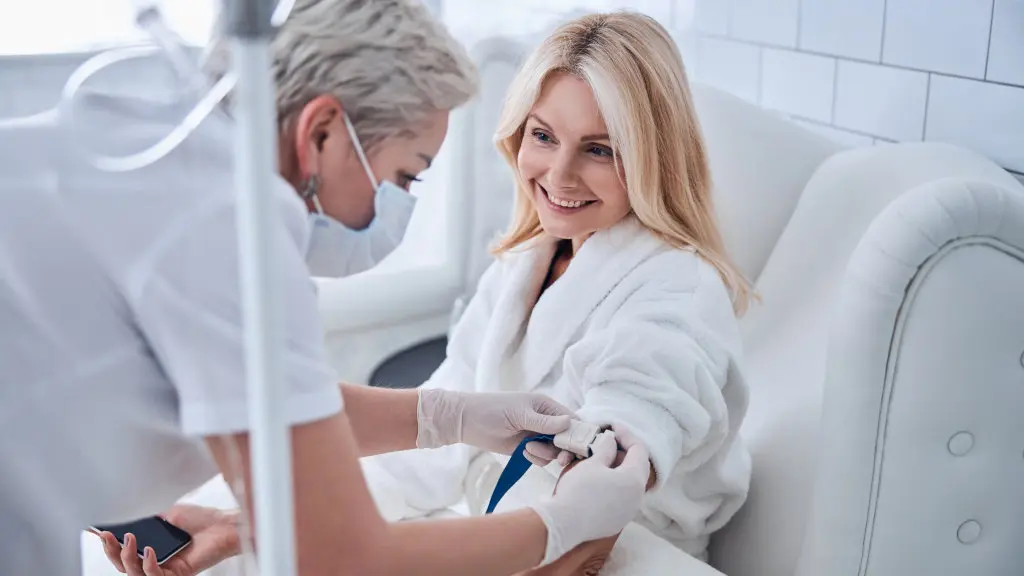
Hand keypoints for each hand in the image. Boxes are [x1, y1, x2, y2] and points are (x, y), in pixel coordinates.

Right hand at [95, 504, 240, 575]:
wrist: (225, 525)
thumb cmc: (201, 520)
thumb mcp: (168, 514)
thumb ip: (147, 518)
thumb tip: (124, 515)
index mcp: (151, 548)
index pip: (124, 551)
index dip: (108, 543)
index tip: (95, 531)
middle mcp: (156, 562)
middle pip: (124, 566)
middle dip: (111, 551)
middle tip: (106, 536)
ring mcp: (166, 570)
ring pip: (135, 573)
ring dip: (127, 557)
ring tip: (130, 539)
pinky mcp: (178, 574)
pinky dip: (148, 564)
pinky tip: (149, 551)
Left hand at [416, 389, 573, 460]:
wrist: (466, 421)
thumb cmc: (492, 409)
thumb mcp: (520, 414)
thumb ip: (545, 422)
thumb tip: (569, 423)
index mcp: (546, 406)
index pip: (572, 420)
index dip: (578, 434)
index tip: (577, 447)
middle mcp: (545, 421)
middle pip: (567, 439)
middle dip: (564, 449)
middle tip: (560, 459)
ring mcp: (536, 435)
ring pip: (555, 451)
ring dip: (546, 454)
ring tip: (527, 448)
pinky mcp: (527, 448)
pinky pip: (542, 458)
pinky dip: (536, 459)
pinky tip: (523, 453)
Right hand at [527, 429, 649, 564]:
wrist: (563, 524)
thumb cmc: (579, 490)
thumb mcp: (592, 463)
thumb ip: (606, 449)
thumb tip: (611, 441)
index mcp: (634, 480)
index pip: (639, 450)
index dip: (626, 435)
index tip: (612, 427)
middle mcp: (637, 498)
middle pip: (635, 468)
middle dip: (621, 453)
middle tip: (605, 443)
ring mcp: (627, 512)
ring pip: (627, 484)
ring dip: (616, 470)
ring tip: (598, 460)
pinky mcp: (616, 522)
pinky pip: (619, 499)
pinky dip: (612, 486)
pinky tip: (596, 480)